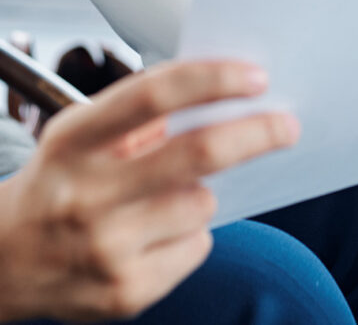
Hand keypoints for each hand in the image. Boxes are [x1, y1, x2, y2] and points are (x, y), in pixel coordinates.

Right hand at [0, 61, 298, 321]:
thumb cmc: (59, 186)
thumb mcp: (79, 137)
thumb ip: (141, 114)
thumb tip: (226, 96)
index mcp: (74, 142)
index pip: (153, 96)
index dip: (212, 80)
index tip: (257, 76)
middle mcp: (86, 196)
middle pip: (197, 155)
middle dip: (256, 134)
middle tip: (287, 125)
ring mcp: (106, 249)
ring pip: (202, 205)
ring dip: (201, 195)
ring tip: (162, 200)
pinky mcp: (126, 293)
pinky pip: (196, 247)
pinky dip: (188, 237)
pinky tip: (151, 238)